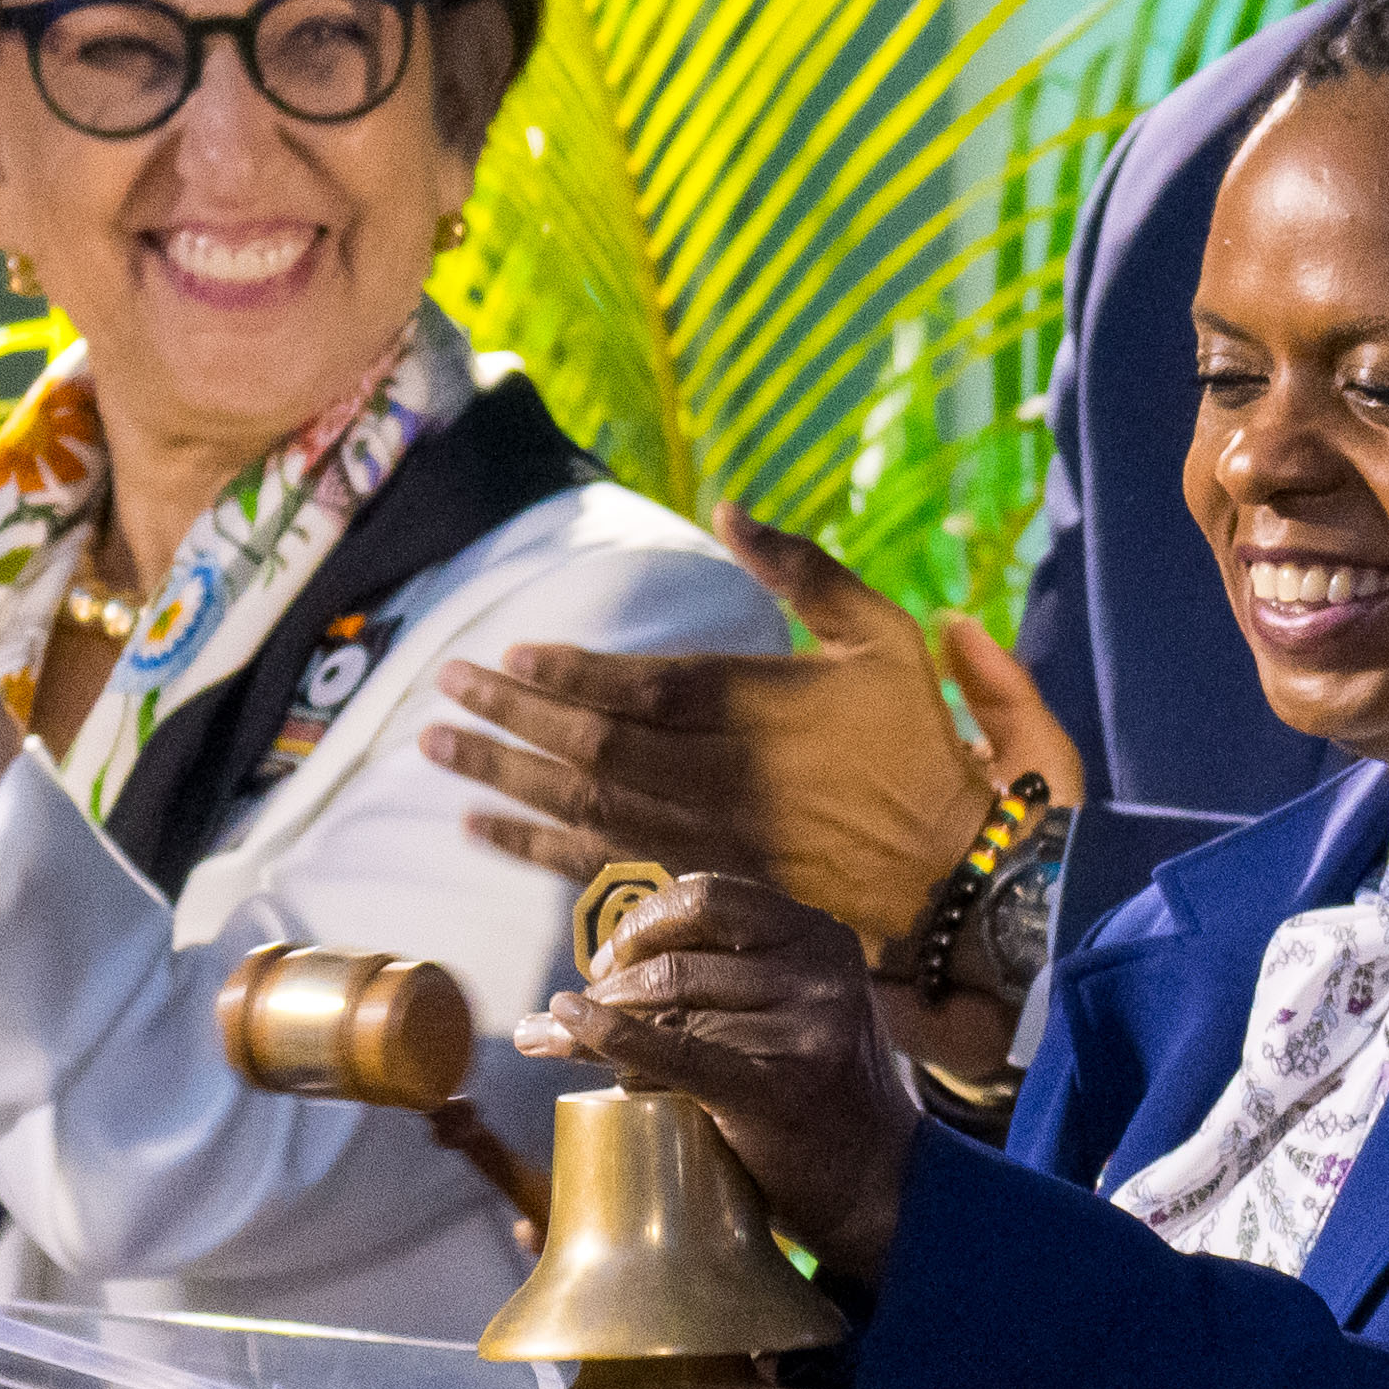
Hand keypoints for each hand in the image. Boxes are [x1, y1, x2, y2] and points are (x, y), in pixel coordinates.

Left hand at [428, 519, 1063, 960]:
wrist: (950, 867)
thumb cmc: (916, 741)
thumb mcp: (881, 635)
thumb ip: (804, 571)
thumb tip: (728, 510)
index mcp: (762, 709)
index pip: (646, 689)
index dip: (573, 675)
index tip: (512, 657)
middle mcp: (723, 776)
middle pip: (595, 746)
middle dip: (512, 718)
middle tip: (446, 690)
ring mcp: (707, 836)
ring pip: (584, 805)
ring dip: (504, 776)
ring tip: (437, 750)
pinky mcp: (702, 879)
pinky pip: (602, 865)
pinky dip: (536, 846)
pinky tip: (483, 827)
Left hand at [538, 871, 926, 1280]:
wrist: (875, 1179)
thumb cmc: (815, 1088)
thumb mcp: (799, 1004)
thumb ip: (735, 969)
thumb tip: (605, 953)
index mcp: (821, 938)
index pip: (708, 898)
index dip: (645, 921)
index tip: (612, 958)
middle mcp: (819, 976)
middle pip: (679, 958)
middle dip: (613, 978)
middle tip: (583, 1006)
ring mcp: (804, 1032)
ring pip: (670, 1005)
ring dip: (602, 1019)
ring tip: (564, 1036)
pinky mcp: (777, 1091)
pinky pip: (674, 1054)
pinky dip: (608, 1035)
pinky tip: (564, 1024)